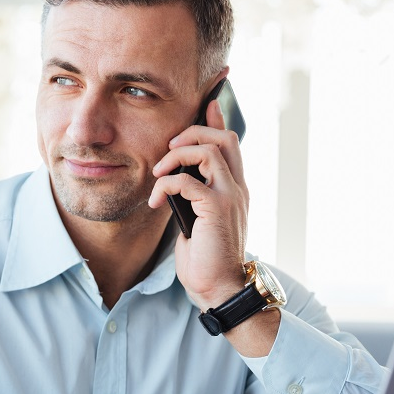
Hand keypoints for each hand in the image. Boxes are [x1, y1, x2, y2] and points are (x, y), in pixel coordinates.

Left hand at [147, 99, 248, 309]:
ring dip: (176, 156)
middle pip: (224, 138)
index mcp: (234, 189)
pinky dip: (166, 185)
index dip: (216, 121)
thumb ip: (193, 198)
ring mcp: (230, 197)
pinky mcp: (216, 209)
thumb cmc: (205, 259)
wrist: (219, 288)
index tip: (205, 105)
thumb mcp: (197, 220)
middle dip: (193, 133)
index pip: (230, 144)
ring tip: (159, 173)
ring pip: (209, 151)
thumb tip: (175, 182)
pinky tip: (155, 201)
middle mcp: (237, 188)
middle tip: (169, 148)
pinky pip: (188, 181)